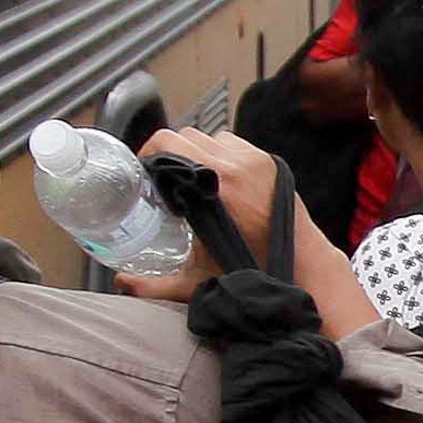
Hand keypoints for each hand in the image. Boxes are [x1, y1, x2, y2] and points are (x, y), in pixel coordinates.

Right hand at [116, 128, 284, 301]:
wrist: (301, 263)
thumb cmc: (253, 271)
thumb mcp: (197, 280)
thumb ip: (155, 285)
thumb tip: (122, 283)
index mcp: (215, 187)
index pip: (169, 145)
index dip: (149, 154)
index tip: (143, 171)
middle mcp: (235, 166)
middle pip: (185, 136)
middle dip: (168, 152)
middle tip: (162, 176)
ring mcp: (254, 159)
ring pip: (209, 136)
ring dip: (194, 151)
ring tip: (189, 177)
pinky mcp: (267, 160)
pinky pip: (233, 142)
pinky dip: (219, 152)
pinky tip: (216, 177)